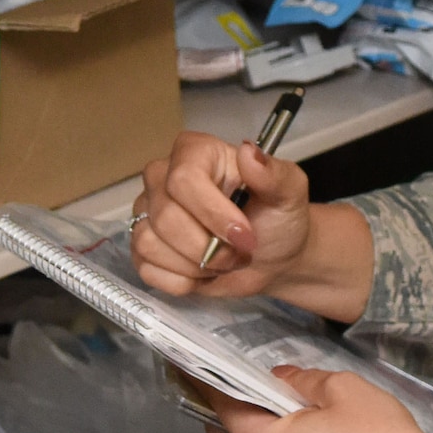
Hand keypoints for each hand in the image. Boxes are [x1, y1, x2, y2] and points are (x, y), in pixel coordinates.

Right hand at [132, 130, 310, 297]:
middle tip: (238, 253)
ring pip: (149, 243)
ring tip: (221, 260)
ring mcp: (149, 212)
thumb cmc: (278, 219)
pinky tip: (202, 272)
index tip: (244, 235)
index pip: (183, 179)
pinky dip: (181, 280)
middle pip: (165, 217)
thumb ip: (274, 174)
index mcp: (196, 152)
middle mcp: (163, 176)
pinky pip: (146, 268)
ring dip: (195, 265)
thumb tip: (249, 152)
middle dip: (208, 248)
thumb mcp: (289, 193)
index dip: (213, 214)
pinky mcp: (143, 247)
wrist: (273, 257)